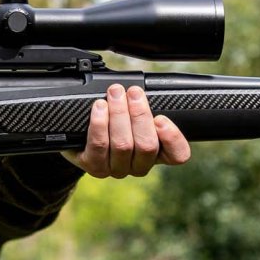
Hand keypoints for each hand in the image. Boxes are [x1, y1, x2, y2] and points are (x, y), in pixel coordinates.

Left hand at [64, 84, 191, 177]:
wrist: (81, 135)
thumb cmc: (113, 121)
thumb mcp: (134, 112)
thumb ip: (145, 105)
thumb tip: (144, 90)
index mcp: (157, 153)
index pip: (178, 155)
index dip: (173, 138)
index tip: (162, 118)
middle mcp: (139, 166)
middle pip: (147, 145)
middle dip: (140, 115)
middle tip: (133, 93)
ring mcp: (117, 169)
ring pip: (123, 145)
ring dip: (119, 114)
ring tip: (115, 94)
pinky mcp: (95, 166)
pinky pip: (99, 145)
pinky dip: (100, 123)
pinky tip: (99, 107)